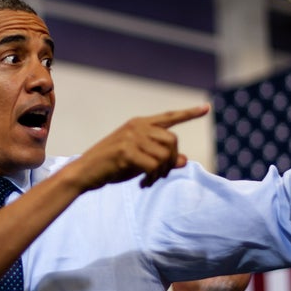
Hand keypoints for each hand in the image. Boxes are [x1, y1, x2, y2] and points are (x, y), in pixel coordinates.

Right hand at [67, 104, 209, 189]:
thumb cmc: (112, 166)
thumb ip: (161, 158)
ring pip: (165, 155)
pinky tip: (143, 184)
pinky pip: (154, 166)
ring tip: (149, 181)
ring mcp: (131, 137)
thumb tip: (185, 160)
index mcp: (140, 124)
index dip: (189, 113)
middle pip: (173, 141)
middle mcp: (137, 126)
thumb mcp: (140, 161)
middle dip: (172, 161)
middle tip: (160, 175)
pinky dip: (152, 178)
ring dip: (161, 173)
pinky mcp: (126, 151)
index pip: (170, 117)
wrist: (84, 172)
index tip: (207, 107)